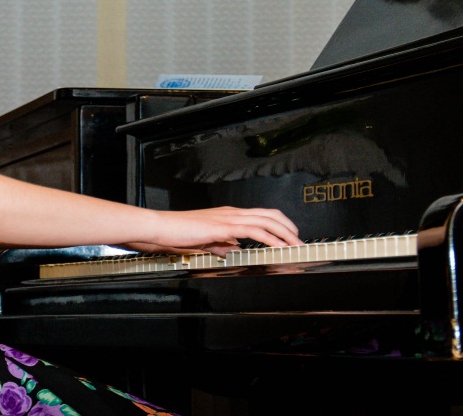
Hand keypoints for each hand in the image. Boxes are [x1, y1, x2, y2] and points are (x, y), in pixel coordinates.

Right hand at [143, 206, 301, 257]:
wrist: (162, 227)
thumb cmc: (178, 233)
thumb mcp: (206, 241)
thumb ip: (222, 244)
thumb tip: (234, 249)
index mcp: (228, 215)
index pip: (261, 215)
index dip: (279, 224)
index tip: (290, 236)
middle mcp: (232, 213)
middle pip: (270, 214)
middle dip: (289, 227)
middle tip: (300, 241)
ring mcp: (228, 218)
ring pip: (267, 220)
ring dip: (285, 233)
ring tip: (297, 245)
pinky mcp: (223, 227)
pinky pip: (254, 230)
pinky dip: (270, 238)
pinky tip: (279, 247)